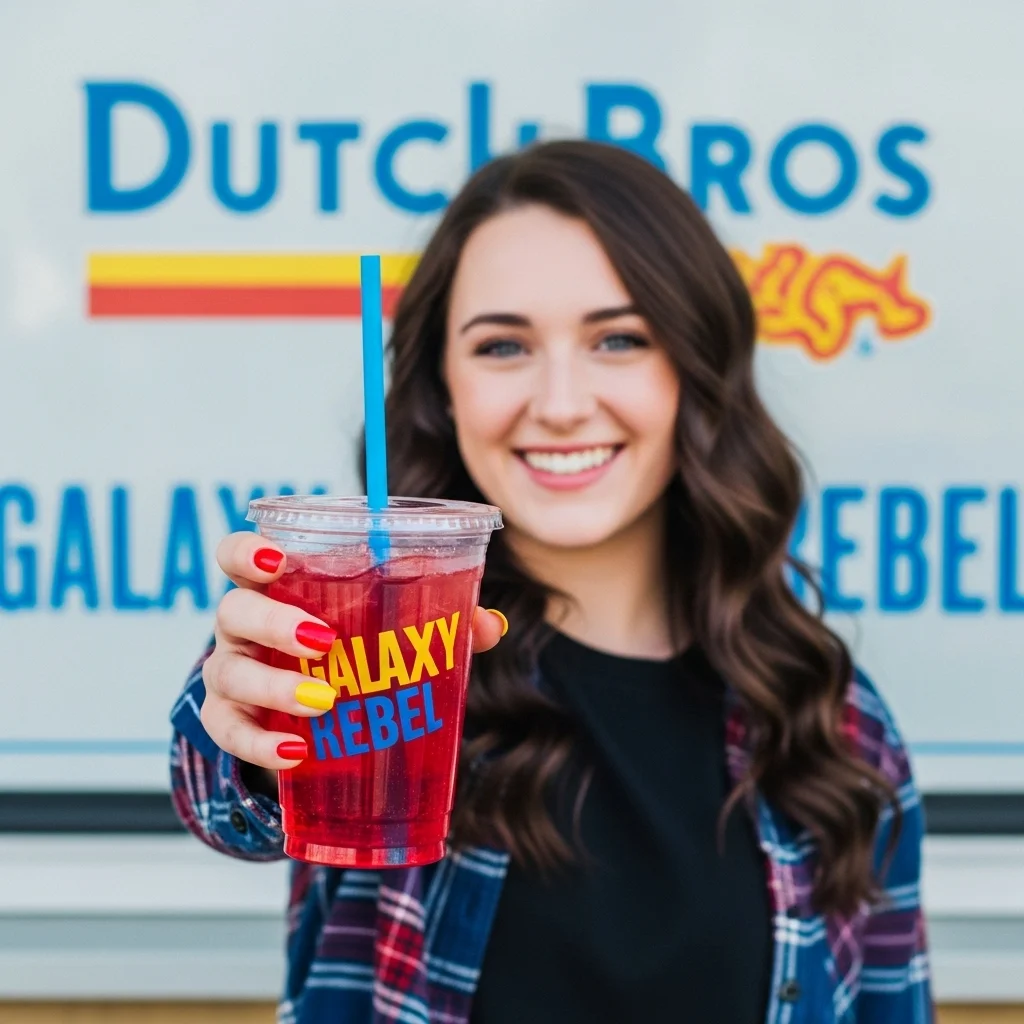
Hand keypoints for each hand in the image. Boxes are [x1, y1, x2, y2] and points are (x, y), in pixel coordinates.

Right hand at [200, 531, 506, 771]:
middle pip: (234, 610)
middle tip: (324, 641)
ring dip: (274, 686)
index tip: (279, 560)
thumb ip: (439, 617)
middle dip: (273, 622)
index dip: (247, 551)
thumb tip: (490, 625)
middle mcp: (244, 625)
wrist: (310, 713)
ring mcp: (231, 673)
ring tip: (323, 699)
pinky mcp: (228, 722)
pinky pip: (229, 732)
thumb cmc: (349, 648)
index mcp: (277, 586)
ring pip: (229, 672)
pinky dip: (259, 743)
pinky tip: (296, 751)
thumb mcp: (387, 628)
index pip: (238, 556)